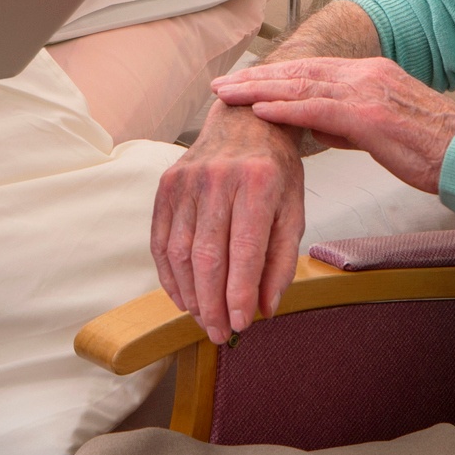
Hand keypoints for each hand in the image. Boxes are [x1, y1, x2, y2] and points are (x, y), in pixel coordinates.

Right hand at [150, 98, 305, 345]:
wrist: (246, 120)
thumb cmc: (275, 170)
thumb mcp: (293, 211)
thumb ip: (281, 261)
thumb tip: (264, 308)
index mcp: (257, 183)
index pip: (244, 251)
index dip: (239, 295)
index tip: (241, 325)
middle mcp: (218, 178)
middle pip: (207, 256)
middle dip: (212, 304)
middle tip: (218, 334)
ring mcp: (186, 180)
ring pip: (179, 252)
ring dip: (190, 294)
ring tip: (203, 319)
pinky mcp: (166, 185)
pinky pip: (160, 240)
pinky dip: (169, 275)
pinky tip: (182, 296)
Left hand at [211, 57, 454, 194]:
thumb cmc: (435, 150)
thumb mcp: (386, 130)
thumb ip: (351, 124)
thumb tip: (322, 128)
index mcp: (371, 75)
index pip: (311, 71)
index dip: (274, 76)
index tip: (246, 82)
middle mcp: (366, 75)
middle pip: (299, 72)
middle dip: (257, 77)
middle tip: (223, 84)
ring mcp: (367, 91)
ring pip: (301, 85)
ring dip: (259, 90)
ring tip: (228, 95)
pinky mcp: (370, 115)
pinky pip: (317, 109)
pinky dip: (285, 108)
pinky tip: (260, 111)